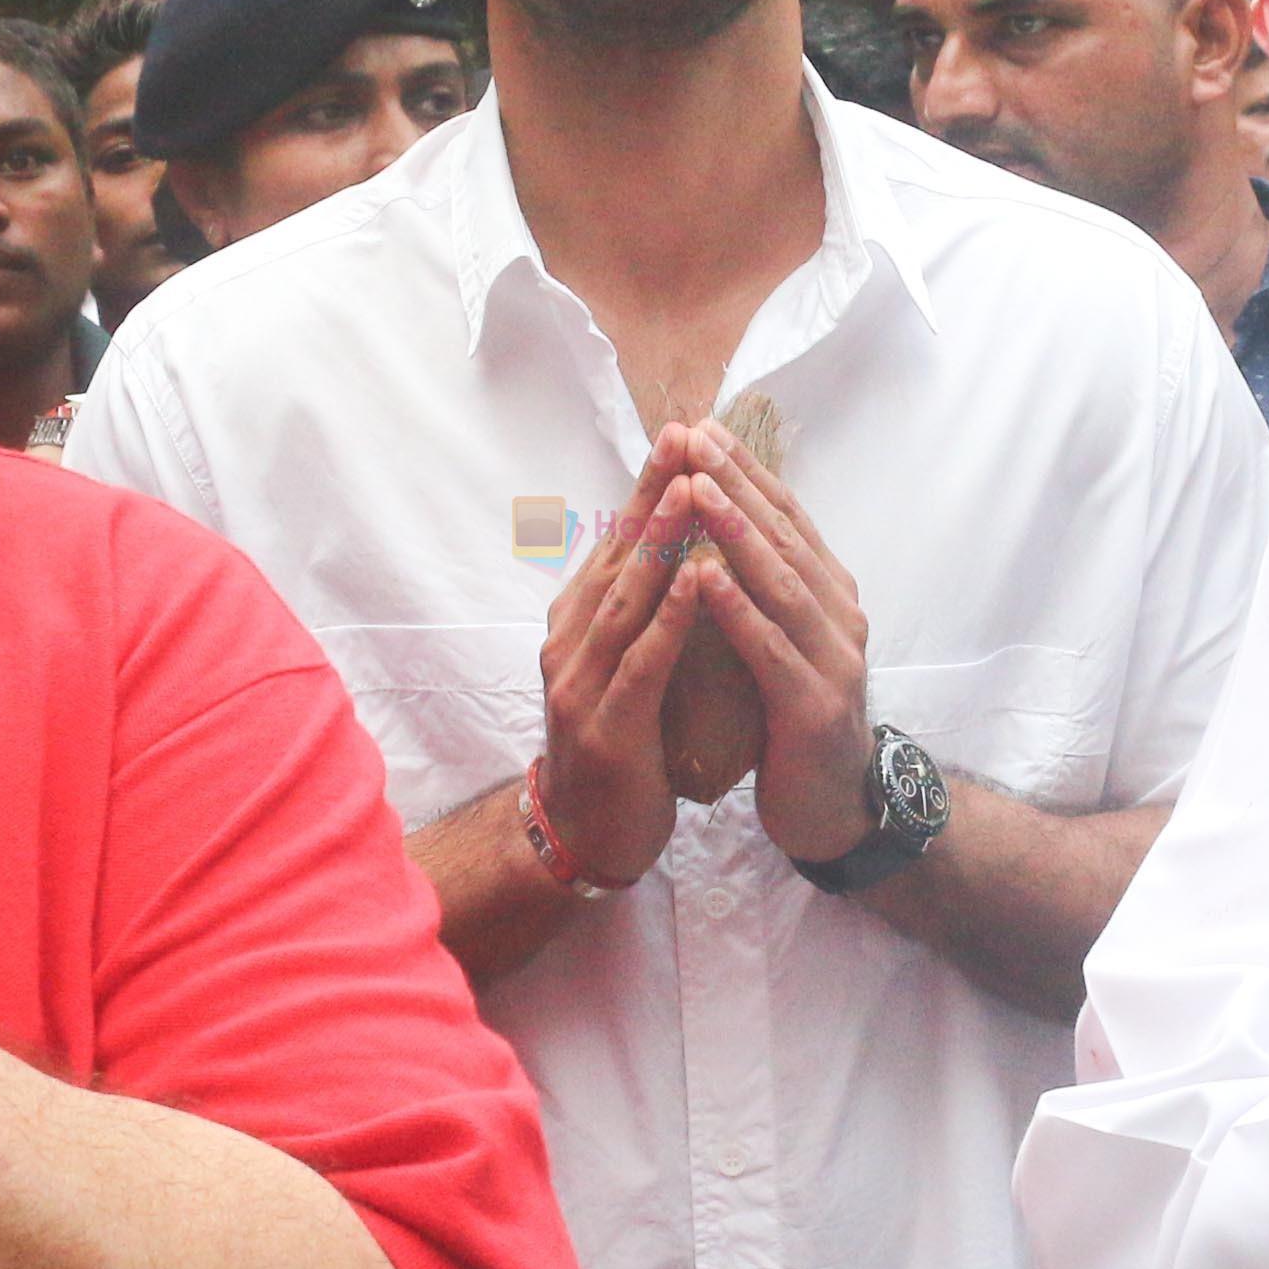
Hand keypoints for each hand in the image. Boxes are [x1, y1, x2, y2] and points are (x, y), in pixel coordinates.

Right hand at [536, 449, 711, 882]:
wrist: (588, 836)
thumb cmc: (620, 747)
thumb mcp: (624, 667)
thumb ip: (639, 614)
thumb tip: (675, 550)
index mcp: (577, 622)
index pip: (616, 542)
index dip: (648, 487)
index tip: (683, 432)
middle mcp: (569, 641)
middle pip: (617, 556)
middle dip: (655, 494)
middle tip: (686, 435)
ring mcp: (581, 682)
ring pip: (626, 598)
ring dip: (662, 541)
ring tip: (694, 488)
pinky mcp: (606, 724)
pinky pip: (643, 660)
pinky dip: (672, 617)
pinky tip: (700, 580)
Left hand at [672, 423, 876, 863]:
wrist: (831, 811)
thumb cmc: (793, 721)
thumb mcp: (781, 643)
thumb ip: (762, 590)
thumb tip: (717, 527)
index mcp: (830, 596)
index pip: (787, 518)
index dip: (746, 471)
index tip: (701, 427)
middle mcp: (840, 616)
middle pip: (785, 536)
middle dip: (737, 482)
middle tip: (694, 436)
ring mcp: (834, 660)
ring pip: (781, 583)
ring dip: (736, 532)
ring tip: (697, 488)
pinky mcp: (815, 707)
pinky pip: (772, 648)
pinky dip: (738, 610)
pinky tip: (704, 579)